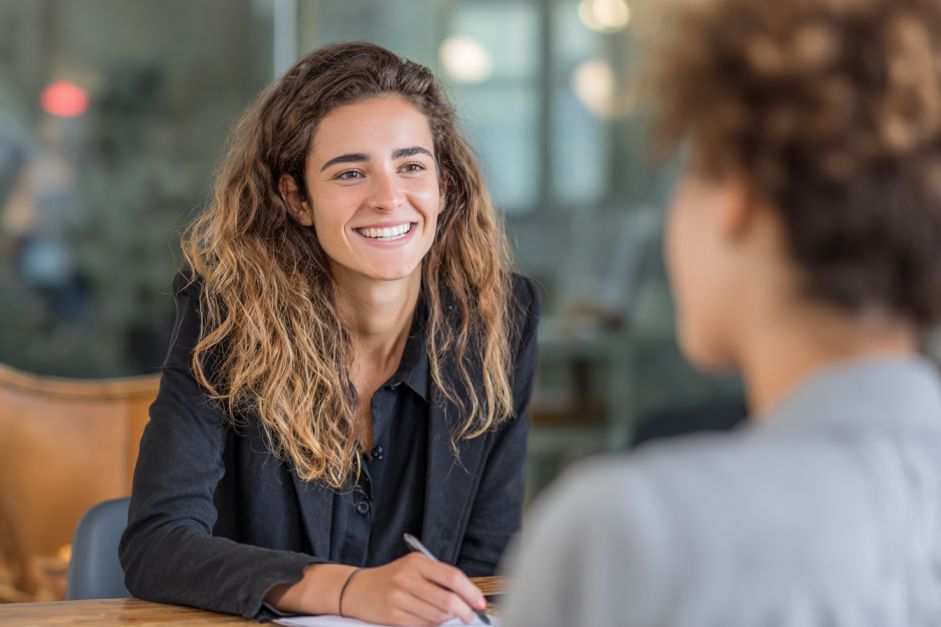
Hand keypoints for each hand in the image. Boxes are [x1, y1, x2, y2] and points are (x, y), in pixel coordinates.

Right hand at [343, 553, 486, 625]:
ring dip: (447, 619)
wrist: (357, 589)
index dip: (471, 592)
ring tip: (446, 616)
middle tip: (470, 616)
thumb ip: (438, 578)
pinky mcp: (393, 616)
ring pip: (437, 615)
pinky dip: (432, 625)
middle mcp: (407, 577)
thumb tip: (468, 595)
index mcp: (417, 562)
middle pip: (447, 599)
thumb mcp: (413, 568)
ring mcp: (399, 597)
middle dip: (465, 611)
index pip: (452, 576)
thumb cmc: (391, 579)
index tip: (480, 602)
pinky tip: (430, 620)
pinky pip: (423, 625)